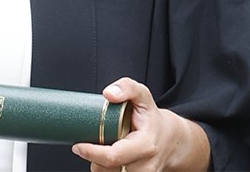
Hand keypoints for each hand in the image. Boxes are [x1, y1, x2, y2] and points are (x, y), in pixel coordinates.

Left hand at [72, 77, 210, 171]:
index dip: (92, 153)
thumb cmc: (152, 118)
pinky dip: (106, 168)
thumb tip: (108, 93)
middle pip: (107, 170)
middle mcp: (145, 166)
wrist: (171, 139)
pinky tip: (108, 158)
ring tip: (103, 148)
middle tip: (89, 144)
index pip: (113, 157)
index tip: (78, 146)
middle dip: (93, 158)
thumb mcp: (143, 96)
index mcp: (146, 145)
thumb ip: (127, 87)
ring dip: (99, 164)